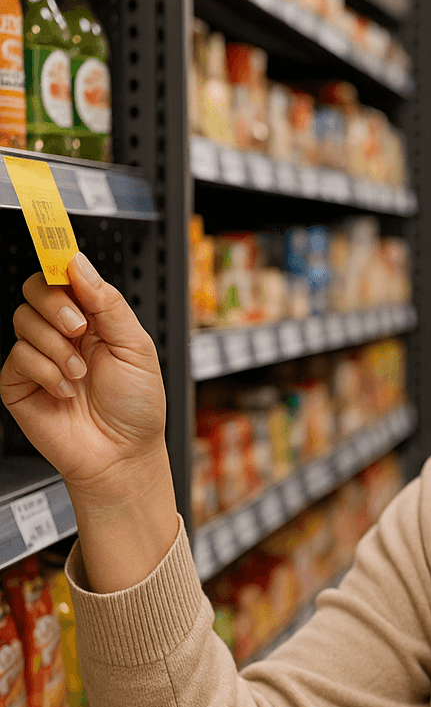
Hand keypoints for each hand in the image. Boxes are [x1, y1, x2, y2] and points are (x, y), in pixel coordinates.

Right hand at [1, 253, 167, 501]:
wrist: (123, 454)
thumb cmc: (137, 407)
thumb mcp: (137, 347)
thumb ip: (108, 304)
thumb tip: (78, 263)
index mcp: (95, 320)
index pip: (67, 278)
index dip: (60, 262)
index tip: (58, 252)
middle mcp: (64, 333)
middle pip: (36, 289)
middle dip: (56, 304)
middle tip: (78, 328)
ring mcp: (40, 356)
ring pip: (24, 320)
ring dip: (58, 348)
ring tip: (82, 374)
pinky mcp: (19, 381)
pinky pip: (17, 356)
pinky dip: (47, 371)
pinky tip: (66, 390)